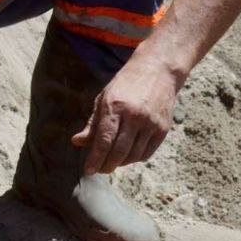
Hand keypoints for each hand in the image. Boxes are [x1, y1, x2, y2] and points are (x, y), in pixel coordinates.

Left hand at [72, 57, 179, 174]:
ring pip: (133, 156)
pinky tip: (128, 155)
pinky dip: (135, 158)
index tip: (88, 171)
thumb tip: (77, 142)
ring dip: (121, 163)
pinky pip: (147, 153)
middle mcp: (134, 116)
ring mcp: (151, 123)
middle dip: (106, 166)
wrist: (158, 70)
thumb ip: (92, 123)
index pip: (103, 141)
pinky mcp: (163, 128)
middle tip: (100, 169)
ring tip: (112, 161)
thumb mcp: (104, 98)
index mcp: (115, 107)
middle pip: (118, 152)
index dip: (94, 159)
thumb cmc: (126, 85)